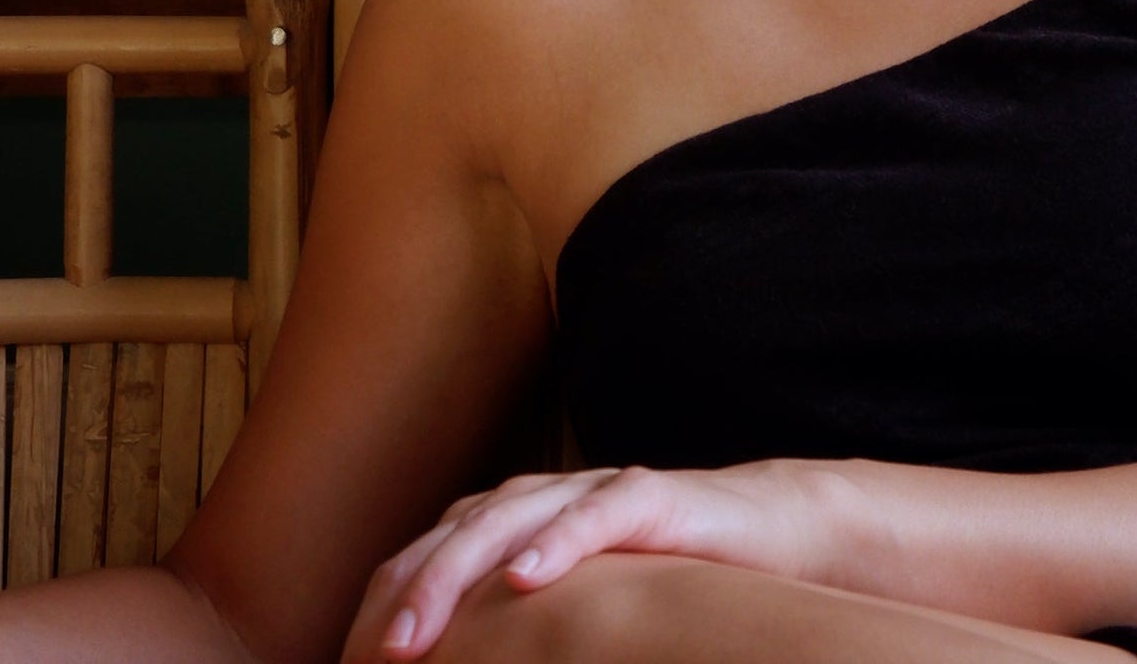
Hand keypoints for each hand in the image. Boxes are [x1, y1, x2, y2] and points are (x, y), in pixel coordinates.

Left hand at [338, 458, 854, 661]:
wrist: (766, 531)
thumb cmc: (662, 578)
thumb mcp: (576, 609)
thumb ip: (518, 631)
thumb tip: (448, 663)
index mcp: (518, 520)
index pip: (429, 552)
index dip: (385, 604)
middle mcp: (546, 497)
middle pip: (456, 532)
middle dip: (406, 593)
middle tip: (369, 659)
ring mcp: (596, 490)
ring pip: (511, 515)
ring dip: (456, 571)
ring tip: (418, 630)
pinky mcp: (652, 496)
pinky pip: (599, 512)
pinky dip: (559, 543)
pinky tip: (526, 580)